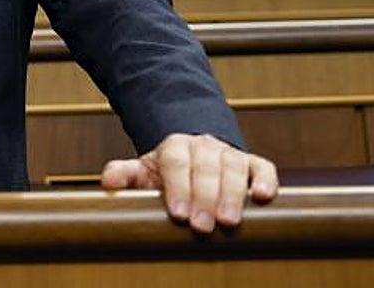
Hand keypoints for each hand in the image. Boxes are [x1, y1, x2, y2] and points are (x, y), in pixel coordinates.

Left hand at [100, 133, 277, 232]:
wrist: (193, 155)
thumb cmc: (166, 171)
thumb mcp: (143, 171)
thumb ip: (124, 174)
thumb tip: (108, 183)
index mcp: (175, 146)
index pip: (176, 162)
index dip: (178, 187)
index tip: (178, 214)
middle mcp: (204, 146)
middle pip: (206, 167)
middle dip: (204, 197)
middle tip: (202, 226)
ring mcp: (229, 153)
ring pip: (234, 167)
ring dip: (233, 195)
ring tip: (229, 221)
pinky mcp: (253, 163)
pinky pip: (262, 166)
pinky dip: (265, 180)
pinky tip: (263, 197)